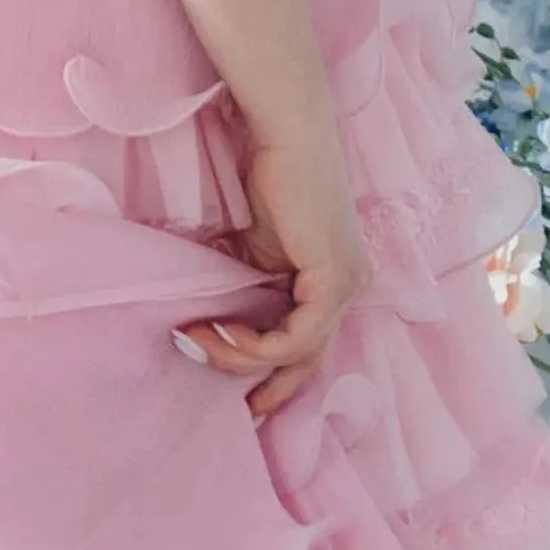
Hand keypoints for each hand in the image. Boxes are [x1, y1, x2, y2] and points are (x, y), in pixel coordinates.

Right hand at [178, 124, 370, 418]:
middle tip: (235, 411)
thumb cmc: (270, 178)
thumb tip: (210, 321)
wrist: (287, 138)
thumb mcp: (252, 249)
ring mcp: (347, 285)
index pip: (307, 345)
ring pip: (299, 354)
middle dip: (269, 389)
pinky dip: (256, 344)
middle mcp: (350, 287)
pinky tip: (221, 330)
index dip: (273, 375)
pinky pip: (297, 338)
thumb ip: (244, 286)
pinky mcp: (335, 281)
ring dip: (242, 357)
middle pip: (309, 361)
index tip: (240, 399)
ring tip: (199, 341)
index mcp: (334, 280)